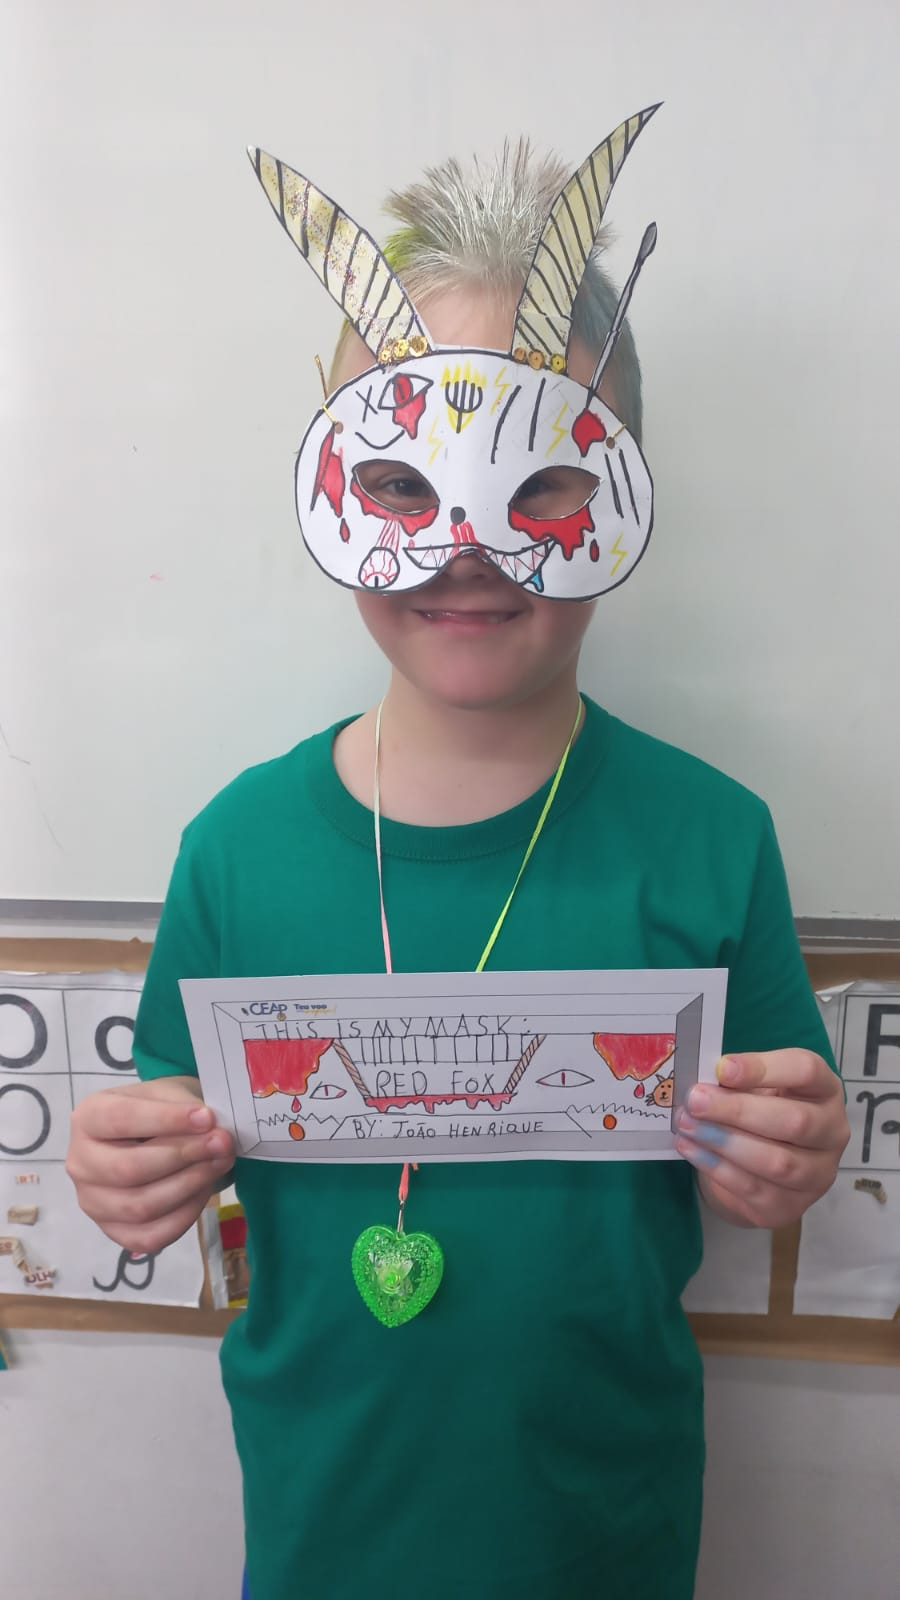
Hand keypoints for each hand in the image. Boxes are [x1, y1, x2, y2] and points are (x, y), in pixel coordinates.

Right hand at [67, 1076, 235, 1254]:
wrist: (158, 1133)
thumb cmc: (161, 1109)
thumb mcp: (170, 1093)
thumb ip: (187, 1110)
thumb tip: (214, 1134)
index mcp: (88, 1118)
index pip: (121, 1119)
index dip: (166, 1120)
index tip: (207, 1118)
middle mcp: (80, 1163)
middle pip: (129, 1169)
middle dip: (183, 1156)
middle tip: (222, 1143)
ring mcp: (93, 1202)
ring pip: (140, 1207)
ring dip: (189, 1186)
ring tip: (219, 1164)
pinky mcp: (113, 1232)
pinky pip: (149, 1237)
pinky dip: (184, 1216)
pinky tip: (204, 1191)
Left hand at [674, 1050, 849, 1228]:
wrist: (755, 1165)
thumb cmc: (758, 1111)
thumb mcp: (754, 1086)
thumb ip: (738, 1080)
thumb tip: (705, 1084)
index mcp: (825, 1090)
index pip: (808, 1071)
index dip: (764, 1068)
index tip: (722, 1068)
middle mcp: (832, 1133)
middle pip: (795, 1121)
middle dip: (738, 1110)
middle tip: (696, 1101)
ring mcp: (816, 1175)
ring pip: (777, 1162)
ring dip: (725, 1142)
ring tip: (688, 1125)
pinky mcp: (790, 1207)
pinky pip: (754, 1188)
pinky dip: (717, 1167)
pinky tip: (691, 1148)